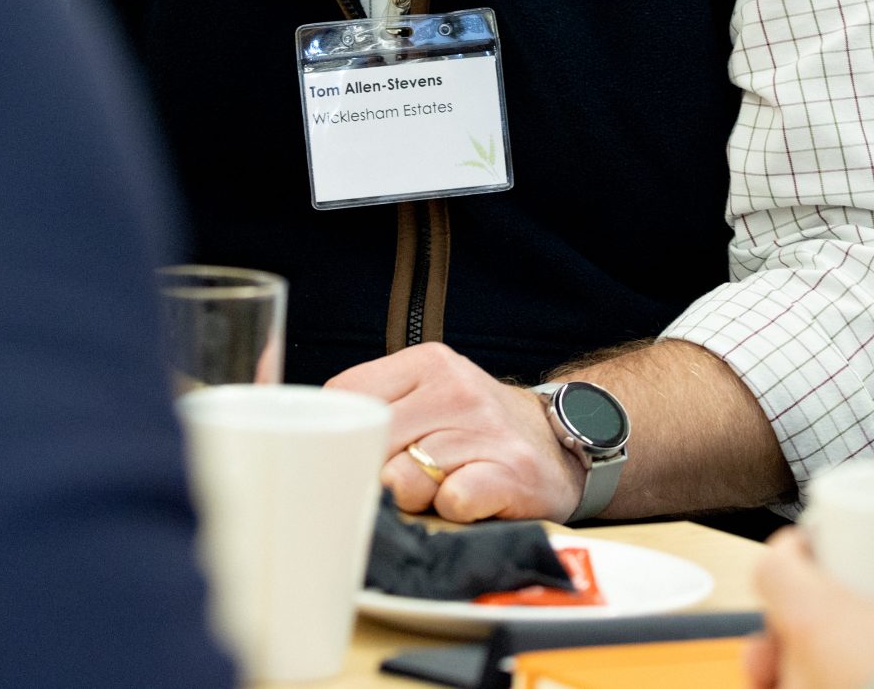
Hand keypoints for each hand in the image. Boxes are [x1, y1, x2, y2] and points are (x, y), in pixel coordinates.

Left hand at [325, 344, 584, 522]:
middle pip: (371, 443)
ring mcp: (485, 430)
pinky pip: (452, 500)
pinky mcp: (511, 473)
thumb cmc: (476, 429)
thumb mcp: (428, 396)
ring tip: (435, 491)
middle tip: (391, 486)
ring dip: (412, 498)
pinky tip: (463, 502)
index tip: (347, 458)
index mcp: (427, 363)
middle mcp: (456, 389)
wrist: (561, 445)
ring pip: (405, 478)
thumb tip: (312, 448)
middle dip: (373, 475)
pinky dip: (449, 510)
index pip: (346, 395)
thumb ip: (377, 409)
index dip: (340, 437)